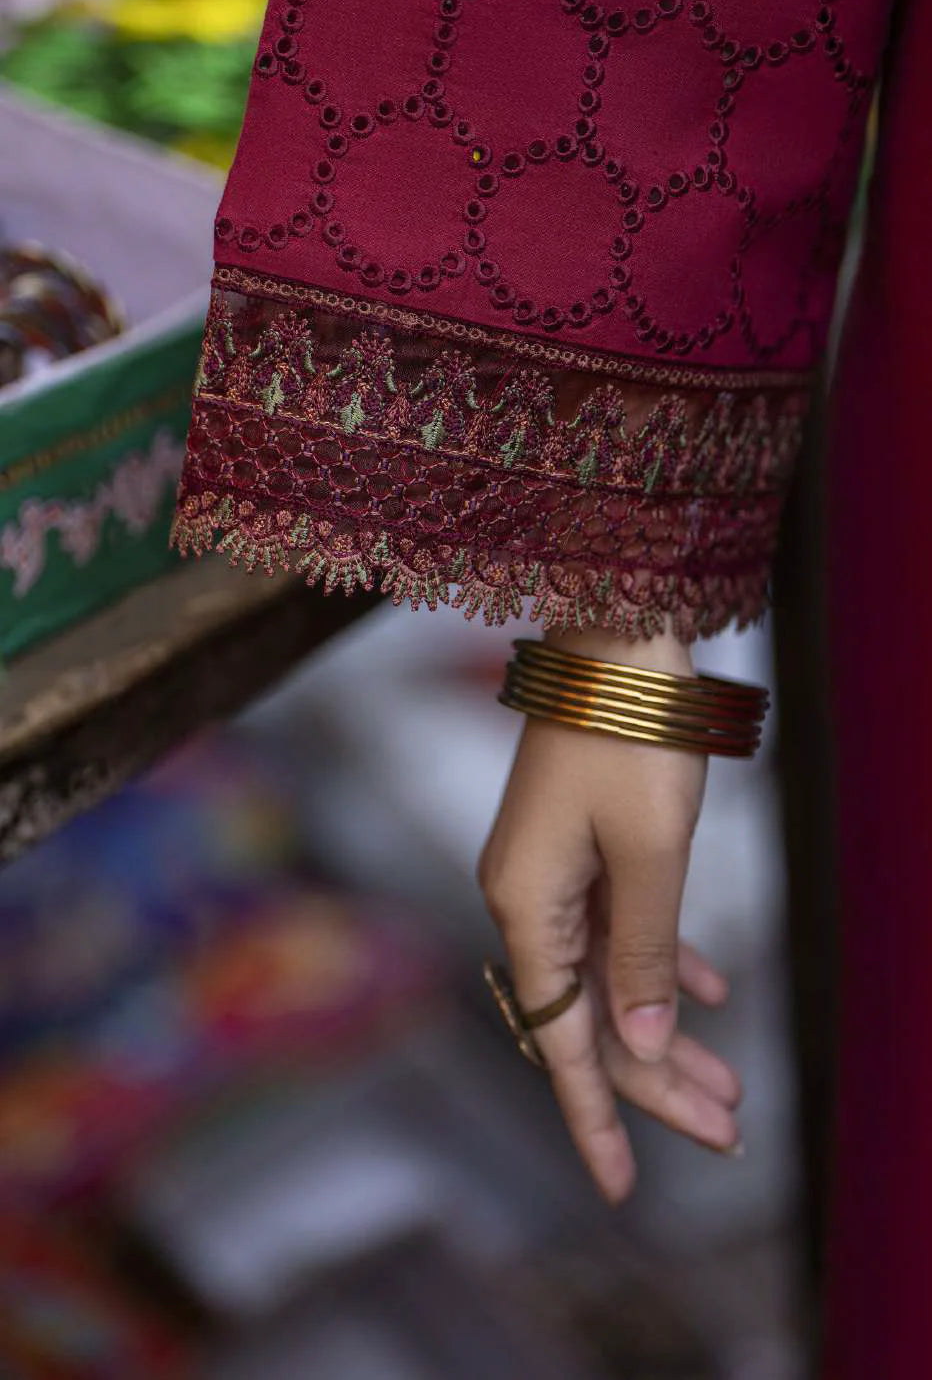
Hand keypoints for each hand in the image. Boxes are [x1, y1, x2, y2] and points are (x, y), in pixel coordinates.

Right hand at [478, 621, 741, 1203]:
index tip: (623, 1187)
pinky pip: (620, 927)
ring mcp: (554, 870)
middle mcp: (527, 897)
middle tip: (727, 1131)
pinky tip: (711, 993)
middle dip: (657, 1081)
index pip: (561, 1039)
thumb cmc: (631, 735)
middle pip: (591, 1015)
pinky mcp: (582, 845)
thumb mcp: (651, 854)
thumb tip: (641, 1045)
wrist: (620, 635)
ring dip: (669, 1030)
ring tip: (730, 1088)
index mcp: (525, 905)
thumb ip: (642, 956)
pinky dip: (663, 963)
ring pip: (611, 977)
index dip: (595, 1117)